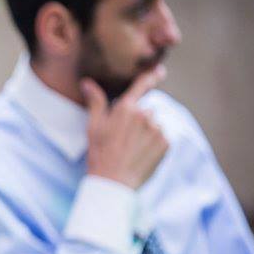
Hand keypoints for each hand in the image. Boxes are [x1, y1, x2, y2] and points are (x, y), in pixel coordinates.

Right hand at [83, 66, 168, 189]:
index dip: (151, 77)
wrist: (113, 182)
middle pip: (146, 110)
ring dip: (147, 132)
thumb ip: (95, 102)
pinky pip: (162, 138)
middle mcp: (144, 115)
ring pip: (154, 124)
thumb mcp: (94, 127)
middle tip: (124, 138)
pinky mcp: (166, 143)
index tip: (160, 71)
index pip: (141, 86)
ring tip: (132, 149)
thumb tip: (87, 83)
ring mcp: (157, 129)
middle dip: (138, 119)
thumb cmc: (99, 154)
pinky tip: (142, 154)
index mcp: (125, 108)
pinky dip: (155, 144)